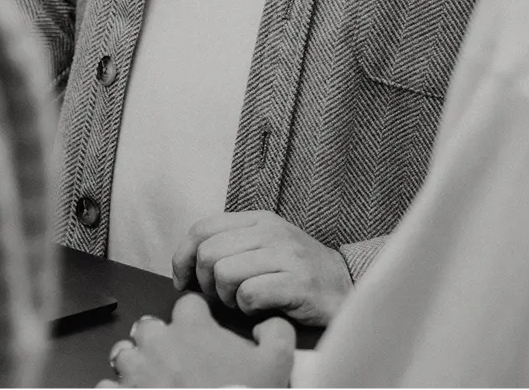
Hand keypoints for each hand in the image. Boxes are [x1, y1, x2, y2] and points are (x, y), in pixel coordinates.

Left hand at [94, 294, 292, 389]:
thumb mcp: (277, 362)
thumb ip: (276, 330)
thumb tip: (267, 321)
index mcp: (192, 329)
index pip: (187, 303)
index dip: (195, 316)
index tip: (200, 329)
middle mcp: (158, 345)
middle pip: (148, 326)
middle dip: (158, 339)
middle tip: (172, 358)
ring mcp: (135, 373)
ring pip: (123, 354)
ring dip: (134, 363)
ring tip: (149, 378)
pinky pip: (106, 387)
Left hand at [171, 210, 352, 325]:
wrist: (345, 286)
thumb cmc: (296, 272)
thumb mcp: (264, 246)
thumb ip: (231, 246)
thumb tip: (187, 266)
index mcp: (258, 220)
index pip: (202, 228)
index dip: (183, 257)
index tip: (185, 282)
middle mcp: (271, 231)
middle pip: (208, 253)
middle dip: (206, 283)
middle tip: (221, 298)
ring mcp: (285, 254)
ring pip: (225, 273)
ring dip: (226, 298)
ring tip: (242, 302)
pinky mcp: (297, 281)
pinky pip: (249, 294)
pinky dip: (247, 309)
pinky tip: (259, 309)